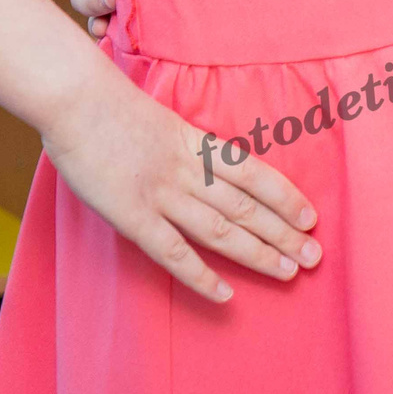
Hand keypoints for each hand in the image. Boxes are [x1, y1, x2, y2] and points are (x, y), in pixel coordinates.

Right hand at [39, 71, 319, 302]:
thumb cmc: (111, 107)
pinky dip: (200, 275)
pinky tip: (225, 294)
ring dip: (257, 253)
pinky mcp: (133, 215)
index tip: (312, 217)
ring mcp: (163, 193)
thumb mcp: (163, 120)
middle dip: (284, 232)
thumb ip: (185, 147)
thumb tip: (206, 169)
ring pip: (221, 229)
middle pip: (247, 205)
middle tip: (315, 256)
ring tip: (288, 272)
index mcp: (198, 143)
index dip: (286, 197)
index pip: (255, 173)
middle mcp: (189, 170)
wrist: (77, 99)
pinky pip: (173, 251)